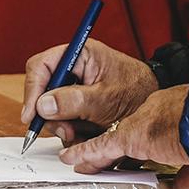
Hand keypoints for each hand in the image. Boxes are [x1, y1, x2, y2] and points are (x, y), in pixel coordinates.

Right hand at [20, 38, 158, 143]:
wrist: (156, 104)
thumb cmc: (137, 91)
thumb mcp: (105, 98)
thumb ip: (74, 101)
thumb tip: (43, 105)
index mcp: (79, 54)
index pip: (41, 66)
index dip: (32, 90)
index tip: (31, 115)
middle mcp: (73, 69)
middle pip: (43, 91)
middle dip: (52, 116)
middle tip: (67, 132)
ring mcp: (74, 87)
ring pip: (52, 110)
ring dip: (64, 126)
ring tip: (83, 133)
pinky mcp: (78, 104)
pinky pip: (63, 120)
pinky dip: (73, 131)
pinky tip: (88, 134)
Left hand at [58, 84, 188, 188]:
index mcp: (171, 114)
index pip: (147, 127)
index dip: (138, 140)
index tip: (134, 150)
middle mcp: (151, 114)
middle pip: (124, 132)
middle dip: (110, 146)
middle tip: (96, 157)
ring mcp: (139, 125)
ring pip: (108, 140)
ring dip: (92, 152)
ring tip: (77, 161)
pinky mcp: (129, 137)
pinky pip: (99, 147)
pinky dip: (84, 154)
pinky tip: (71, 159)